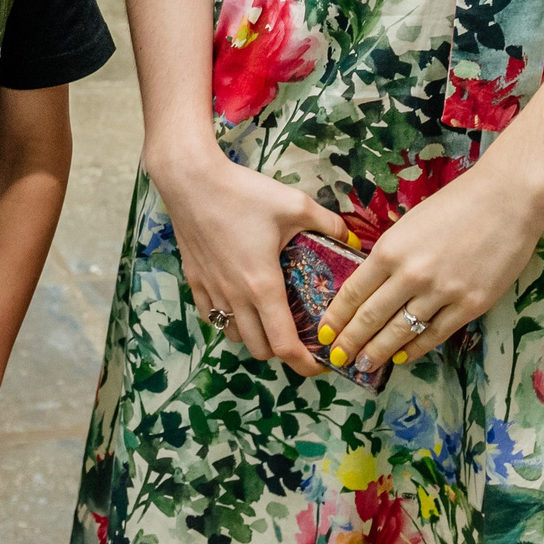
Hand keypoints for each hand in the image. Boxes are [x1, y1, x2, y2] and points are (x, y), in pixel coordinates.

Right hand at [151, 141, 344, 371]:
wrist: (190, 180)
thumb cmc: (243, 192)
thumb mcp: (295, 204)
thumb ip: (329, 224)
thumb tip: (353, 239)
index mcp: (263, 286)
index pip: (284, 345)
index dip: (305, 364)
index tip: (319, 363)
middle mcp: (236, 296)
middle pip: (260, 349)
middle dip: (282, 351)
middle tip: (299, 336)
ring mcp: (212, 290)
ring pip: (234, 335)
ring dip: (254, 336)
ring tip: (269, 319)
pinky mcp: (195, 280)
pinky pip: (212, 316)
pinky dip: (228, 319)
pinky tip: (238, 302)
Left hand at [317, 165, 543, 377]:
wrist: (507, 199)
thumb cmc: (456, 204)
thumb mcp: (409, 224)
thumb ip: (391, 255)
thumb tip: (372, 285)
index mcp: (390, 249)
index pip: (355, 292)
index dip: (337, 317)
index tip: (325, 333)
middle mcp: (411, 275)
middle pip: (372, 317)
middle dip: (351, 342)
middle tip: (338, 358)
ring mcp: (442, 293)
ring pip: (401, 331)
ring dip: (380, 351)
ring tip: (365, 365)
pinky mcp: (471, 305)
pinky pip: (436, 334)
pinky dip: (417, 348)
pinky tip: (403, 356)